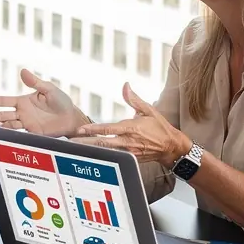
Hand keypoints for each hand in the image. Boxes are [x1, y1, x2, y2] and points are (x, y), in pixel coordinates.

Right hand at [0, 68, 84, 136]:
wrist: (72, 118)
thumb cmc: (62, 102)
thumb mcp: (49, 89)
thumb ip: (35, 82)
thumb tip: (22, 71)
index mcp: (23, 101)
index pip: (3, 101)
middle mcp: (22, 113)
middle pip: (1, 115)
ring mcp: (27, 124)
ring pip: (7, 125)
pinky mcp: (33, 133)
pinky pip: (19, 135)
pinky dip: (9, 136)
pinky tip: (1, 136)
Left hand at [74, 83, 190, 164]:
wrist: (171, 147)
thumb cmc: (160, 128)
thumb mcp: (149, 110)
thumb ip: (134, 99)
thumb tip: (125, 85)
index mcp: (132, 128)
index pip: (108, 129)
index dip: (94, 129)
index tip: (81, 129)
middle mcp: (128, 141)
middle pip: (103, 142)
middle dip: (86, 142)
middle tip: (71, 141)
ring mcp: (129, 152)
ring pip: (106, 151)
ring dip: (91, 149)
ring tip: (76, 148)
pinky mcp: (130, 158)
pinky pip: (113, 157)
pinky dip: (102, 155)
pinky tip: (90, 154)